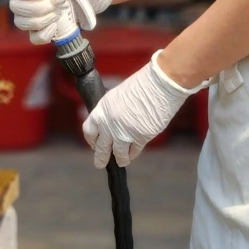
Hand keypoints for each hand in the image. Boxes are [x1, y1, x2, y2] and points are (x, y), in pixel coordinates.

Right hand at [4, 0, 119, 44]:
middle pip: (15, 6)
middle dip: (37, 8)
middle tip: (56, 4)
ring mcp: (33, 12)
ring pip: (21, 22)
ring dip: (40, 21)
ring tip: (57, 14)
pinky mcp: (43, 27)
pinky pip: (33, 37)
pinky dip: (43, 35)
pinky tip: (55, 27)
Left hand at [82, 52, 201, 168]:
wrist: (159, 84)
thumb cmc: (143, 84)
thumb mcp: (119, 95)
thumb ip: (113, 111)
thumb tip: (113, 123)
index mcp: (102, 109)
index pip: (89, 130)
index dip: (91, 139)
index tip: (94, 144)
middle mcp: (110, 124)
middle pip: (101, 147)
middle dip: (100, 158)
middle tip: (99, 163)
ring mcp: (124, 133)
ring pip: (118, 154)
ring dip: (120, 159)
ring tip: (121, 161)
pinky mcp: (140, 138)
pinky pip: (134, 151)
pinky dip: (133, 153)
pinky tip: (133, 154)